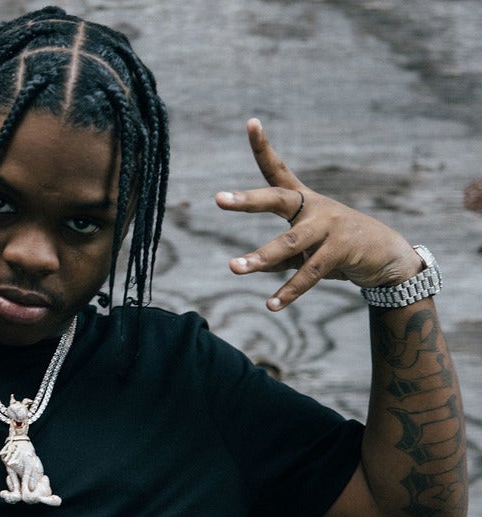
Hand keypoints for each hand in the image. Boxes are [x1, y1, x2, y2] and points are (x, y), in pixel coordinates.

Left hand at [215, 118, 421, 310]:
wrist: (387, 256)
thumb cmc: (337, 248)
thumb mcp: (305, 249)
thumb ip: (278, 255)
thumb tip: (251, 266)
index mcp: (303, 200)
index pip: (278, 170)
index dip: (263, 147)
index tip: (251, 122)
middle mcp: (314, 208)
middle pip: (276, 199)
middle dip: (247, 200)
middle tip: (218, 198)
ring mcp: (329, 227)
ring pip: (288, 243)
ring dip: (260, 257)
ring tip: (234, 267)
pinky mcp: (341, 251)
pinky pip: (308, 274)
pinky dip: (289, 292)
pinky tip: (271, 305)